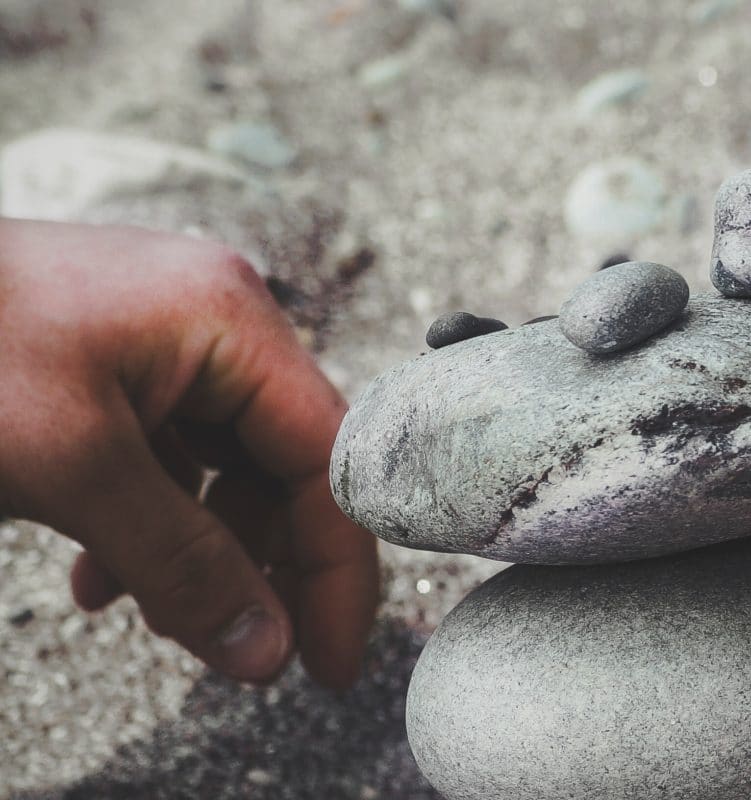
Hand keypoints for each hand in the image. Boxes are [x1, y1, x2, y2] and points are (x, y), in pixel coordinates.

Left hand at [0, 220, 377, 687]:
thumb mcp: (73, 469)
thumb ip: (180, 564)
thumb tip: (264, 652)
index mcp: (231, 321)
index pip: (329, 460)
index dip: (336, 568)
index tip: (327, 661)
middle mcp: (217, 322)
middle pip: (283, 468)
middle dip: (260, 568)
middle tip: (248, 656)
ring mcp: (168, 339)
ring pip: (225, 472)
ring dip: (196, 554)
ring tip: (148, 616)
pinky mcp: (122, 363)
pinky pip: (170, 457)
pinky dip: (149, 524)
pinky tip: (101, 578)